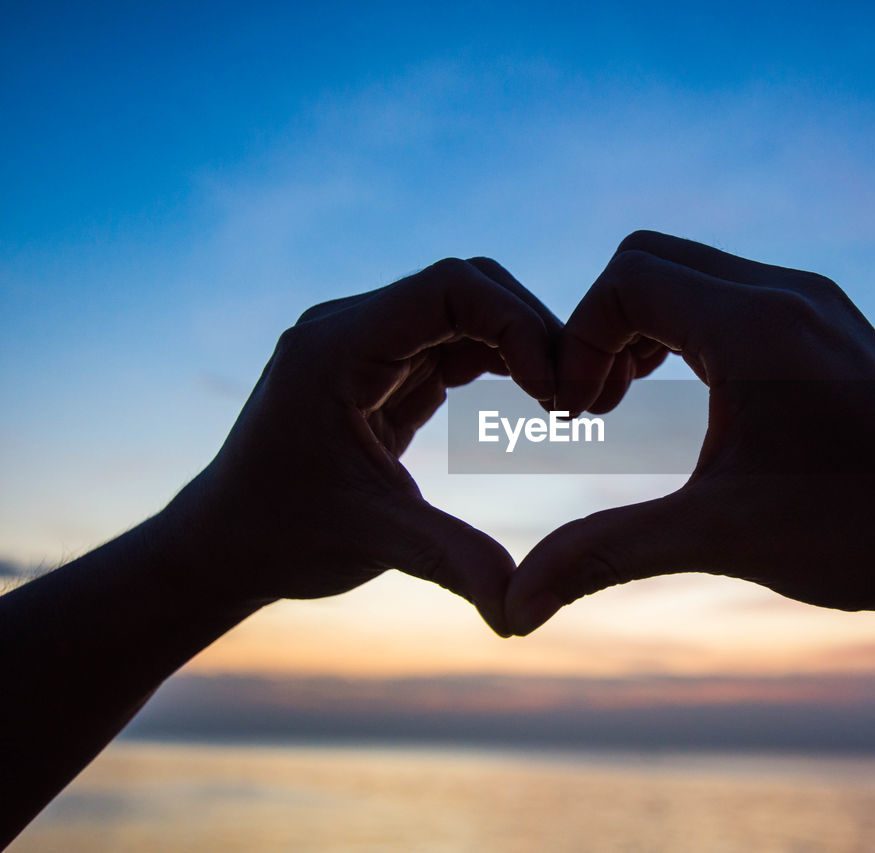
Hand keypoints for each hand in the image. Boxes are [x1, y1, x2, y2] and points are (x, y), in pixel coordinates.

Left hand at [164, 257, 556, 635]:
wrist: (224, 544)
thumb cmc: (281, 537)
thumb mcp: (373, 541)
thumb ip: (453, 561)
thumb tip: (522, 613)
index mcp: (335, 348)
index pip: (446, 288)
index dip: (515, 323)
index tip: (554, 388)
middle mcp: (350, 328)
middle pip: (465, 286)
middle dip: (529, 329)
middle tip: (573, 394)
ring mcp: (366, 343)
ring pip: (466, 309)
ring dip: (521, 344)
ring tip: (563, 399)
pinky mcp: (383, 367)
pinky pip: (454, 342)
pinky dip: (501, 361)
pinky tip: (535, 398)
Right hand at [506, 231, 874, 634]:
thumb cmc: (858, 539)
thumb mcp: (717, 538)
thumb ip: (603, 552)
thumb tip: (513, 605)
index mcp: (758, 327)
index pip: (626, 279)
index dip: (577, 341)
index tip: (579, 416)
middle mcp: (790, 293)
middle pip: (650, 257)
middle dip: (603, 325)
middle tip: (597, 406)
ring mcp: (818, 301)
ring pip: (694, 271)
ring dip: (645, 325)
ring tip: (631, 401)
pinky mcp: (833, 321)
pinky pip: (734, 292)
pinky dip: (689, 328)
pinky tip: (692, 396)